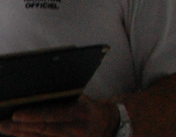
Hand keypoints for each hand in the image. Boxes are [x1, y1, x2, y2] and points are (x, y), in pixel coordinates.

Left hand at [0, 96, 118, 136]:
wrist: (113, 125)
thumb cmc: (95, 109)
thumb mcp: (87, 101)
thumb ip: (69, 100)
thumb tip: (48, 94)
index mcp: (84, 114)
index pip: (56, 115)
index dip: (35, 116)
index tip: (17, 114)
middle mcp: (78, 130)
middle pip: (45, 130)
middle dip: (22, 128)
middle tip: (3, 123)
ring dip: (22, 134)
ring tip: (6, 128)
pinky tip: (20, 135)